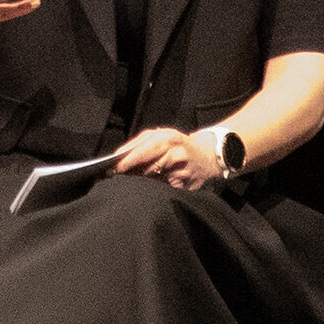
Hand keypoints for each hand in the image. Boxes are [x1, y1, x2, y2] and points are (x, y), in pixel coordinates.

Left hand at [109, 127, 225, 189]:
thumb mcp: (161, 137)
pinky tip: (154, 185)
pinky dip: (157, 186)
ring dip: (143, 179)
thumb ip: (140, 144)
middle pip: (149, 165)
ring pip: (156, 177)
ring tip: (137, 178)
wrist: (208, 155)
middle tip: (119, 174)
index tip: (115, 167)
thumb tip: (119, 157)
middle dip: (133, 171)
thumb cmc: (177, 145)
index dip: (128, 160)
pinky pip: (165, 186)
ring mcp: (183, 169)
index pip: (144, 149)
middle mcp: (176, 152)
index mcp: (167, 137)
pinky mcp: (186, 183)